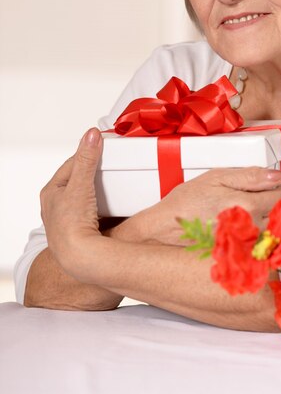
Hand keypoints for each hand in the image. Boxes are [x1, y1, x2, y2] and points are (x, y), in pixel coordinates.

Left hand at [40, 128, 102, 269]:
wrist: (77, 259)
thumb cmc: (70, 226)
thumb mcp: (80, 185)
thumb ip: (87, 159)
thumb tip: (91, 135)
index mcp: (52, 191)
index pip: (73, 162)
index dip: (90, 152)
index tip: (105, 144)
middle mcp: (57, 204)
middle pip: (80, 178)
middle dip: (96, 170)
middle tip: (113, 163)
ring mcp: (70, 217)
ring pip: (87, 194)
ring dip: (101, 188)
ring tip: (116, 181)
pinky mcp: (82, 228)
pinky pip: (95, 208)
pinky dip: (105, 203)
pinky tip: (114, 202)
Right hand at [134, 166, 280, 245]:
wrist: (165, 229)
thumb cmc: (186, 202)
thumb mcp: (216, 177)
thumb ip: (250, 175)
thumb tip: (276, 174)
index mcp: (246, 204)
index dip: (279, 187)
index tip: (270, 187)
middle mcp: (249, 228)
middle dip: (278, 206)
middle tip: (263, 201)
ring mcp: (246, 246)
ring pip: (277, 233)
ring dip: (272, 224)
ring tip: (254, 217)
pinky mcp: (240, 259)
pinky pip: (264, 250)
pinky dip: (262, 242)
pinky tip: (249, 235)